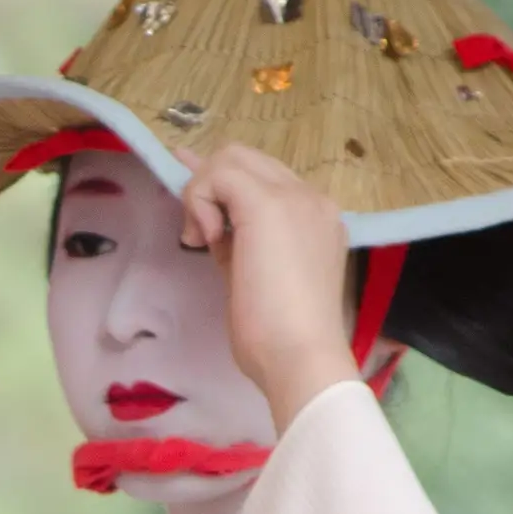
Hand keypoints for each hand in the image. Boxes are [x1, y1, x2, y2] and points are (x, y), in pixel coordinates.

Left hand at [179, 144, 356, 428]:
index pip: (262, 179)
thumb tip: (209, 223)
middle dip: (208, 186)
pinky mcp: (268, 204)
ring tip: (200, 241)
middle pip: (244, 158)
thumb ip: (235, 244)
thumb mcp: (251, 276)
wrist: (300, 355)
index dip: (221, 189)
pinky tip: (204, 239)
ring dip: (201, 192)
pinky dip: (200, 200)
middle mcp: (311, 199)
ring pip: (230, 158)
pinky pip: (219, 175)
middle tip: (198, 235)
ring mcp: (294, 197)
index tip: (198, 219)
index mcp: (314, 218)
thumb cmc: (279, 334)